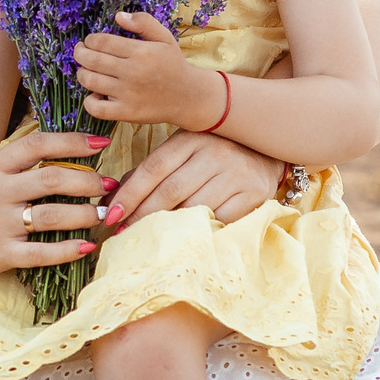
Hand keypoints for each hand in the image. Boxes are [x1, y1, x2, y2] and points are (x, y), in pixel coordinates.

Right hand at [0, 131, 111, 290]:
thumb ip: (5, 164)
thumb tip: (45, 147)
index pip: (38, 144)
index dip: (73, 141)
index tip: (100, 144)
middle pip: (52, 178)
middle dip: (89, 181)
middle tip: (109, 184)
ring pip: (53, 215)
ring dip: (85, 215)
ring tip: (104, 215)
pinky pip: (41, 253)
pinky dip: (68, 250)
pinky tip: (86, 247)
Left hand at [75, 13, 224, 129]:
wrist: (188, 96)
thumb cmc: (173, 65)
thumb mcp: (164, 38)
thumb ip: (143, 22)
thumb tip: (118, 16)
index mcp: (141, 52)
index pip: (102, 42)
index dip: (90, 40)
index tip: (90, 41)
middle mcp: (132, 72)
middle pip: (92, 60)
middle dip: (80, 53)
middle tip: (80, 52)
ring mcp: (128, 94)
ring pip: (90, 81)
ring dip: (82, 73)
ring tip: (86, 70)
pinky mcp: (126, 113)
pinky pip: (97, 108)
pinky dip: (89, 101)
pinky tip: (94, 94)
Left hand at [112, 129, 285, 226]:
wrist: (267, 152)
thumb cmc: (214, 154)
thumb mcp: (184, 151)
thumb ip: (151, 171)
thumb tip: (112, 199)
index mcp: (191, 139)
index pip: (153, 168)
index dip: (130, 193)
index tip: (111, 215)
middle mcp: (215, 153)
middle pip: (170, 190)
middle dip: (142, 215)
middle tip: (123, 234)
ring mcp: (236, 174)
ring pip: (193, 207)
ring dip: (167, 227)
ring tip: (148, 240)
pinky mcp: (254, 194)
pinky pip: (219, 219)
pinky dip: (198, 231)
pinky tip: (183, 240)